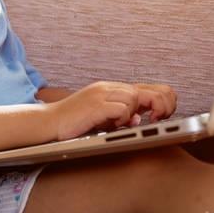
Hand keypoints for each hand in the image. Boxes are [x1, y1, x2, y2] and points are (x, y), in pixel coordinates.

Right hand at [47, 81, 176, 141]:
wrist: (49, 122)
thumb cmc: (74, 121)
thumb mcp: (103, 116)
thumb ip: (122, 114)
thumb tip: (138, 119)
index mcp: (115, 88)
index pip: (154, 88)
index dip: (165, 102)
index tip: (160, 118)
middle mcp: (110, 87)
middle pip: (152, 91)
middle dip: (162, 107)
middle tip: (155, 121)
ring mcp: (102, 94)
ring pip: (136, 98)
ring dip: (135, 114)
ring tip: (123, 124)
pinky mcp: (95, 105)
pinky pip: (121, 108)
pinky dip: (123, 118)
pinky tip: (113, 125)